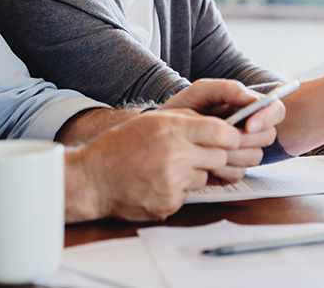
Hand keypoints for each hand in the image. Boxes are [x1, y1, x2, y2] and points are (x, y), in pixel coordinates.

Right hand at [66, 110, 239, 221]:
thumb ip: (187, 120)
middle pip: (220, 157)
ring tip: (168, 167)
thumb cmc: (120, 146)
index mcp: (172, 129)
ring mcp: (172, 182)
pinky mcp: (169, 203)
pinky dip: (179, 190)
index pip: (223, 133)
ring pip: (205, 177)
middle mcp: (175, 155)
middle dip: (213, 156)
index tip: (228, 139)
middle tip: (194, 154)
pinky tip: (158, 183)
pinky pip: (189, 196)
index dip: (231, 137)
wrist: (92, 179)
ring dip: (194, 173)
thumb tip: (222, 125)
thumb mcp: (153, 120)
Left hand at [162, 79, 283, 182]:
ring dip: (233, 154)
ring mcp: (241, 151)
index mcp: (247, 107)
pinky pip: (238, 173)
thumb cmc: (183, 108)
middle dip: (247, 138)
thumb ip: (229, 89)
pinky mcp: (230, 170)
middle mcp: (249, 130)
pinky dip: (222, 168)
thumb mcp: (202, 91)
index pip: (276, 110)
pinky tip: (205, 161)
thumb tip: (253, 100)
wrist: (160, 135)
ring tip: (209, 146)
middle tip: (224, 136)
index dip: (267, 118)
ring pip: (255, 157)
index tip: (249, 124)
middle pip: (268, 136)